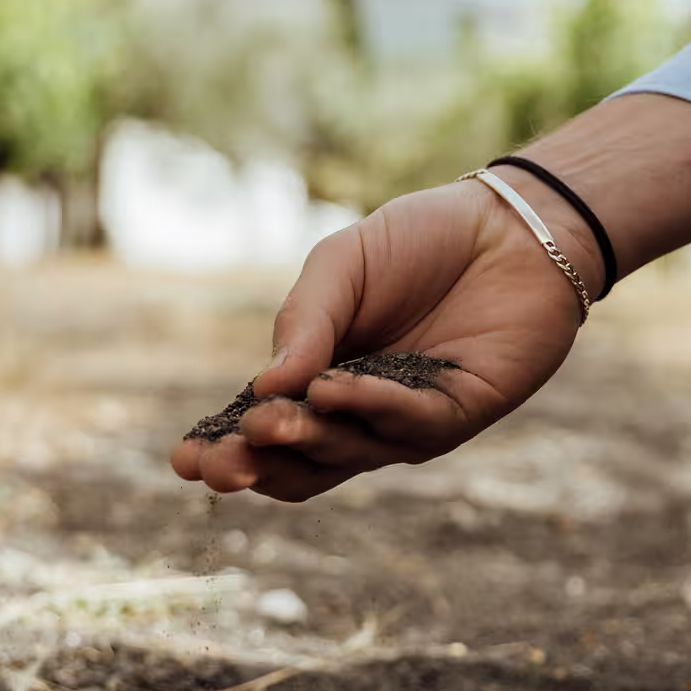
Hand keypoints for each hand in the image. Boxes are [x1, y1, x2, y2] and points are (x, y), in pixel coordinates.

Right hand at [169, 175, 595, 504]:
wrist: (507, 225)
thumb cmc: (418, 243)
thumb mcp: (342, 266)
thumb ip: (305, 320)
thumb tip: (263, 385)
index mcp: (315, 380)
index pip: (260, 429)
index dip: (221, 450)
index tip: (182, 460)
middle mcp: (356, 414)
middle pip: (299, 462)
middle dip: (257, 465)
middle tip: (226, 461)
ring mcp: (406, 422)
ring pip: (349, 454)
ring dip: (309, 438)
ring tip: (274, 418)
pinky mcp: (458, 414)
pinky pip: (412, 425)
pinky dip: (373, 410)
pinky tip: (339, 389)